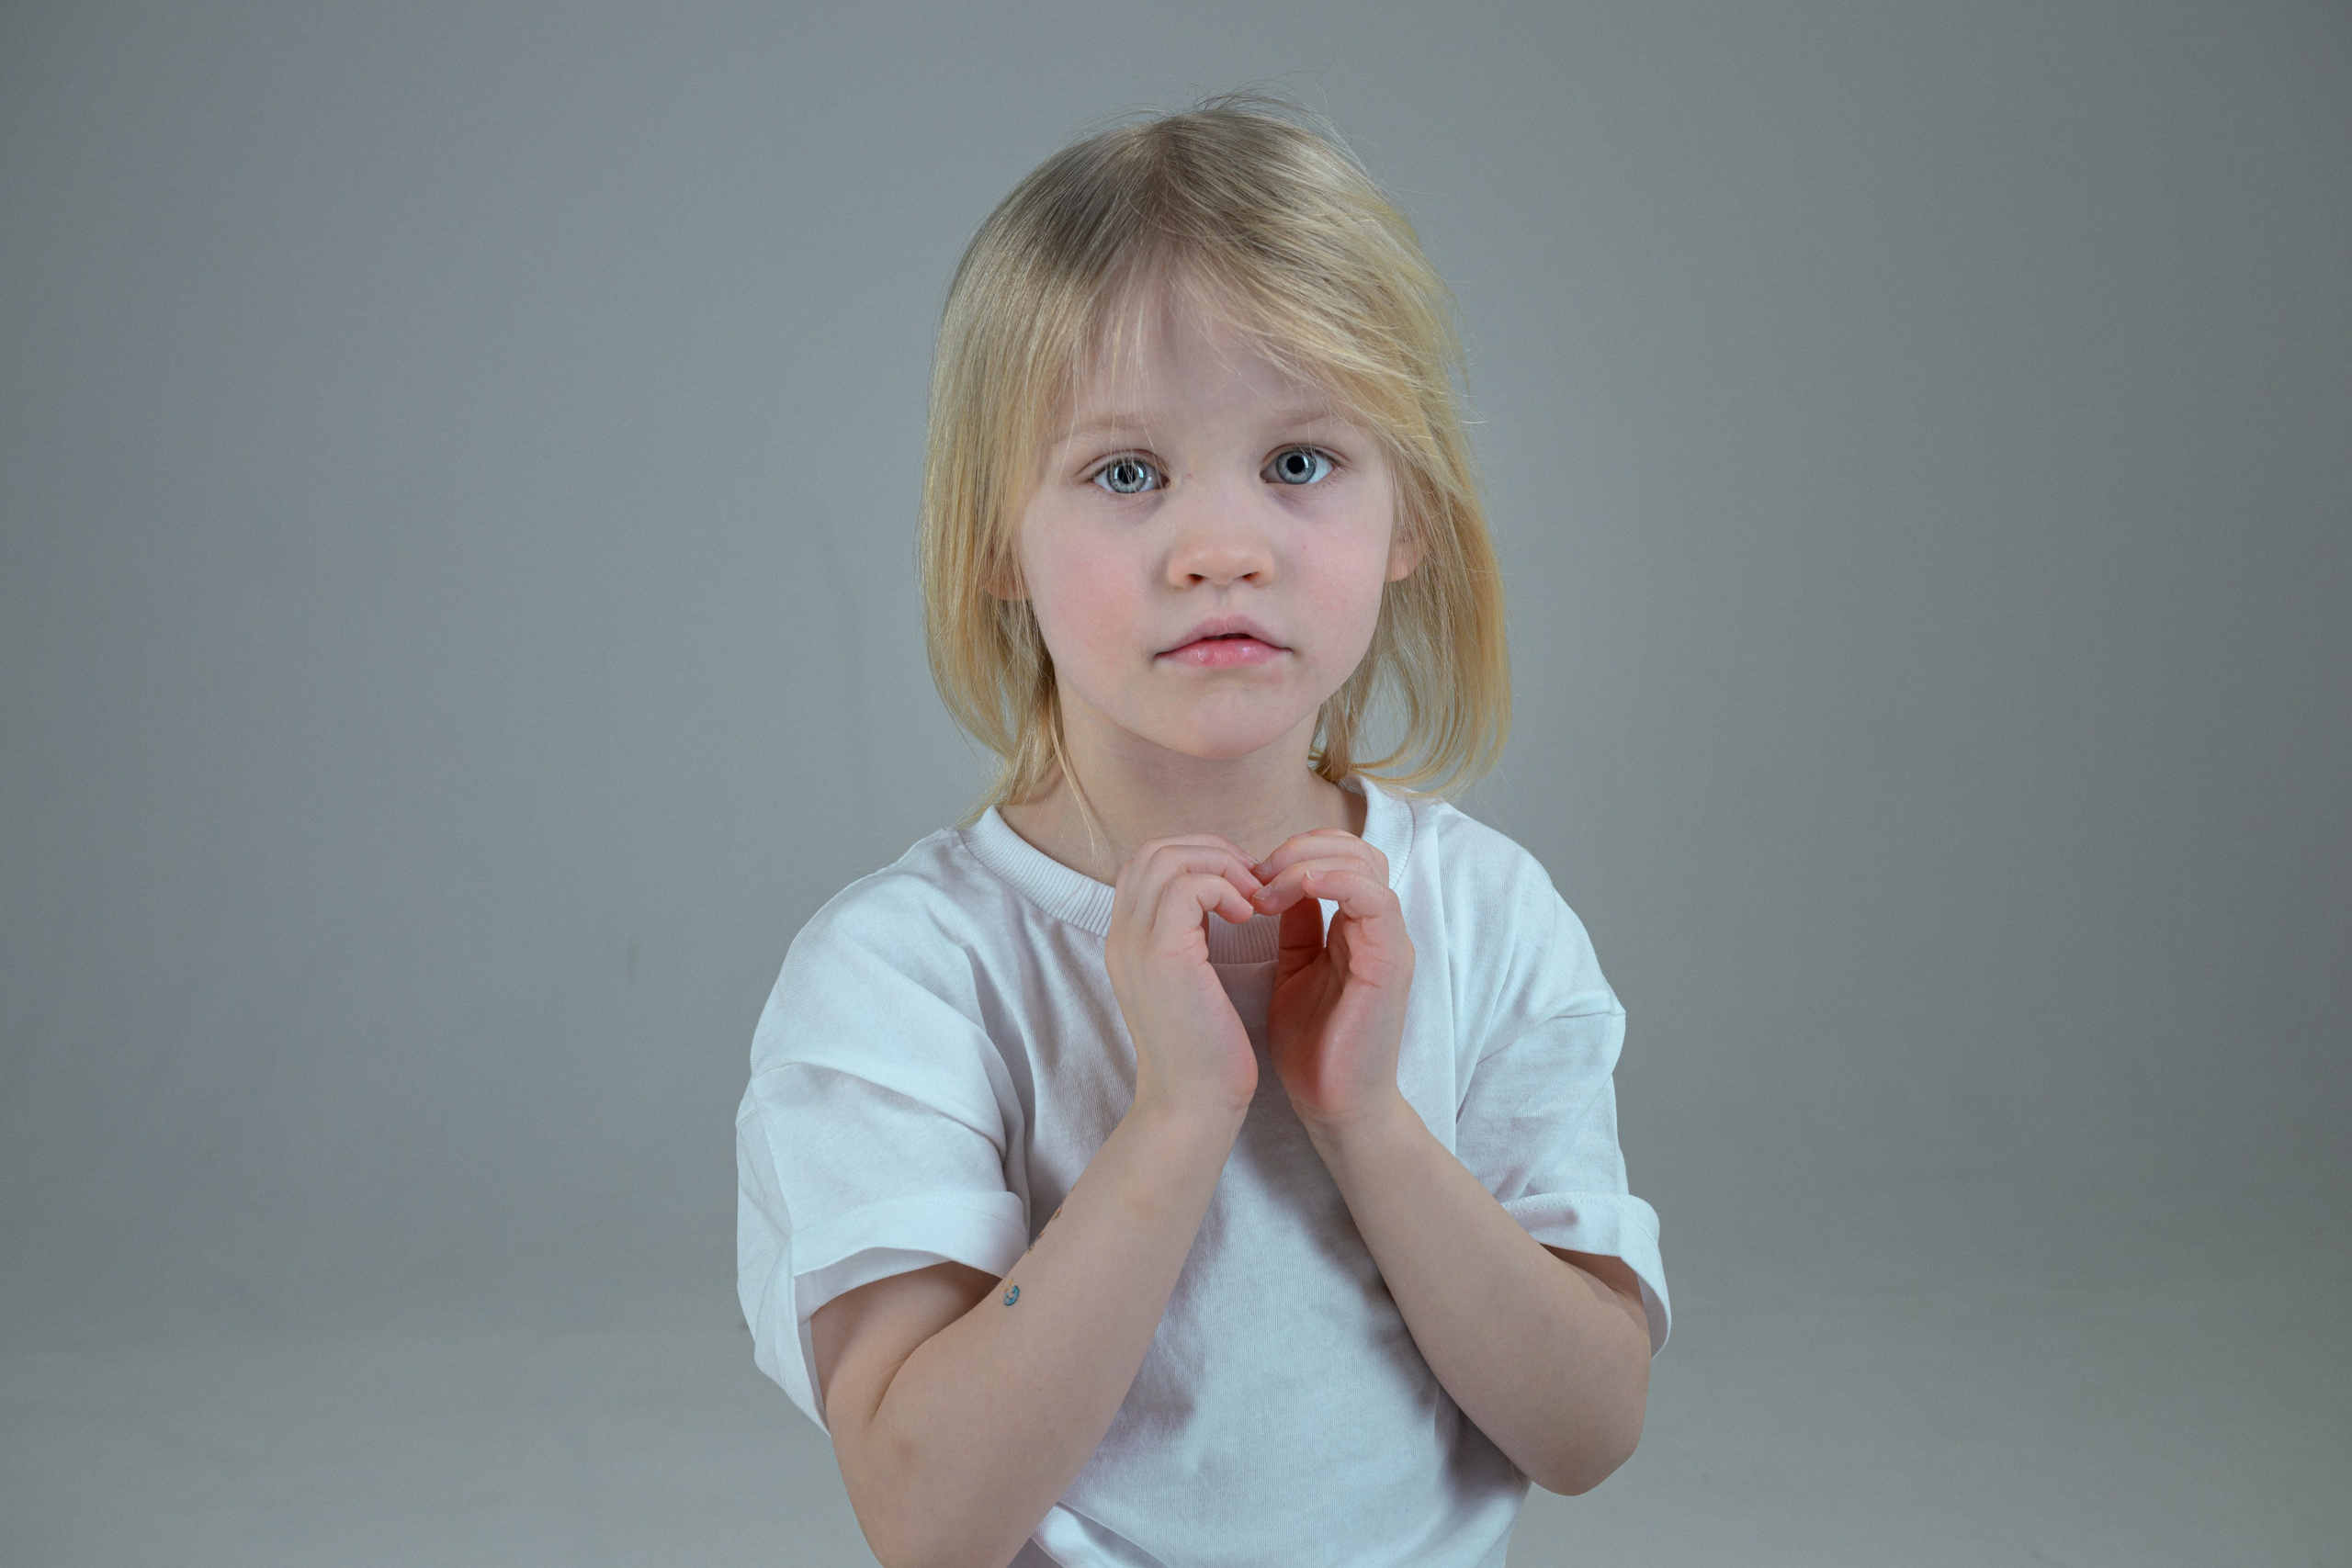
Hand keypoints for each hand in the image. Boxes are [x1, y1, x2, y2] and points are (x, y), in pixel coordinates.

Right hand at [1104, 835, 1264, 1120]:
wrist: (1193, 1106)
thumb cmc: (1205, 1052)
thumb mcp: (1192, 980)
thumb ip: (1193, 936)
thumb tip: (1223, 895)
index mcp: (1128, 941)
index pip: (1148, 864)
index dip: (1197, 857)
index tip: (1240, 884)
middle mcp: (1122, 936)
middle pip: (1153, 850)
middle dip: (1211, 851)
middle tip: (1251, 881)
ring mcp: (1135, 944)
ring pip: (1167, 858)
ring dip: (1220, 865)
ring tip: (1252, 897)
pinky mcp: (1161, 956)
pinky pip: (1188, 887)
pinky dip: (1223, 888)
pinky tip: (1248, 917)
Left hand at [1251, 830, 1413, 1134]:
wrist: (1334, 1106)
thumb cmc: (1312, 1048)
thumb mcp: (1293, 972)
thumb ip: (1294, 928)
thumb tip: (1271, 883)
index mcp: (1356, 928)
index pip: (1339, 857)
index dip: (1294, 852)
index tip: (1248, 876)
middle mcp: (1379, 928)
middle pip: (1356, 849)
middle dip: (1301, 847)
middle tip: (1257, 872)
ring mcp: (1389, 943)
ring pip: (1366, 864)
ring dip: (1311, 862)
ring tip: (1269, 885)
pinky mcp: (1390, 963)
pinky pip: (1375, 900)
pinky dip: (1335, 882)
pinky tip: (1296, 891)